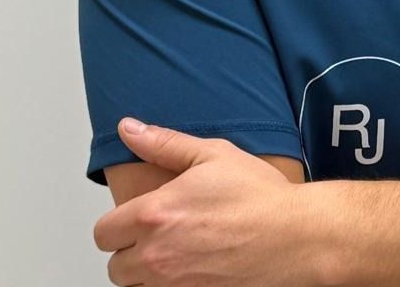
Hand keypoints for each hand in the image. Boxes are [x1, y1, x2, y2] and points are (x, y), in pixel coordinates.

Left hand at [92, 117, 323, 286]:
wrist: (295, 237)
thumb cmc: (258, 195)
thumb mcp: (213, 155)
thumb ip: (164, 143)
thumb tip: (128, 129)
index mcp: (154, 215)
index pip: (103, 232)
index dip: (118, 224)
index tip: (139, 218)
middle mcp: (156, 256)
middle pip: (115, 267)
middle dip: (130, 251)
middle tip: (160, 236)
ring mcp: (173, 286)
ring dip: (147, 275)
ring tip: (176, 254)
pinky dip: (170, 286)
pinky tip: (191, 271)